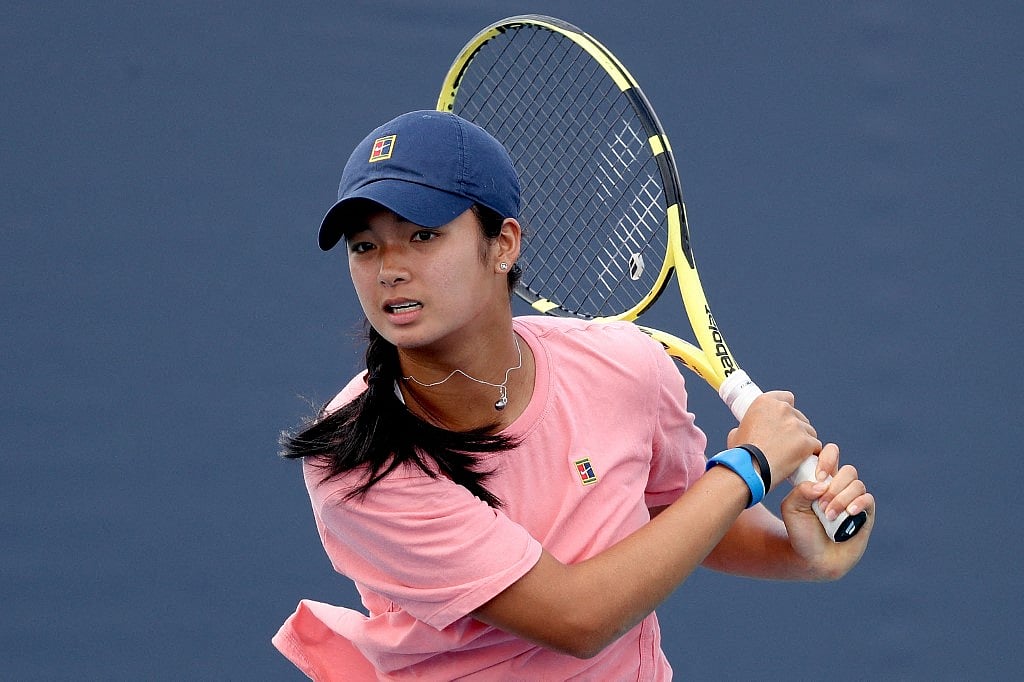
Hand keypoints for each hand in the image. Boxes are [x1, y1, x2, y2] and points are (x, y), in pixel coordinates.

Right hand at [728, 391, 820, 484]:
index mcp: (765, 402)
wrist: (750, 469)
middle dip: (796, 428)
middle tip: (786, 443)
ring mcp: (796, 425)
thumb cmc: (742, 454)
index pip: (787, 397)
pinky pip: (815, 446)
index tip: (784, 420)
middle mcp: (783, 409)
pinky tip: (802, 460)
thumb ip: (747, 426)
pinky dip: (810, 453)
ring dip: (804, 441)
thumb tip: (748, 430)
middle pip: (799, 416)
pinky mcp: (807, 441)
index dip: (787, 410)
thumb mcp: (736, 433)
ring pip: (809, 431)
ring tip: (792, 455)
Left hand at [780, 443, 875, 578]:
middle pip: (848, 470)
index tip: (819, 475)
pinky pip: (868, 500)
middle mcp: (840, 486)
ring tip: (828, 515)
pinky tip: (848, 513)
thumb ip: (800, 491)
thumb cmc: (800, 531)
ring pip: (857, 485)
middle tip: (820, 505)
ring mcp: (854, 499)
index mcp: (822, 479)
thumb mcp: (791, 509)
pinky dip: (858, 504)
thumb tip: (821, 484)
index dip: (828, 458)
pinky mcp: (865, 514)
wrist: (812, 558)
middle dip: (835, 486)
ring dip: (842, 499)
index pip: (831, 454)